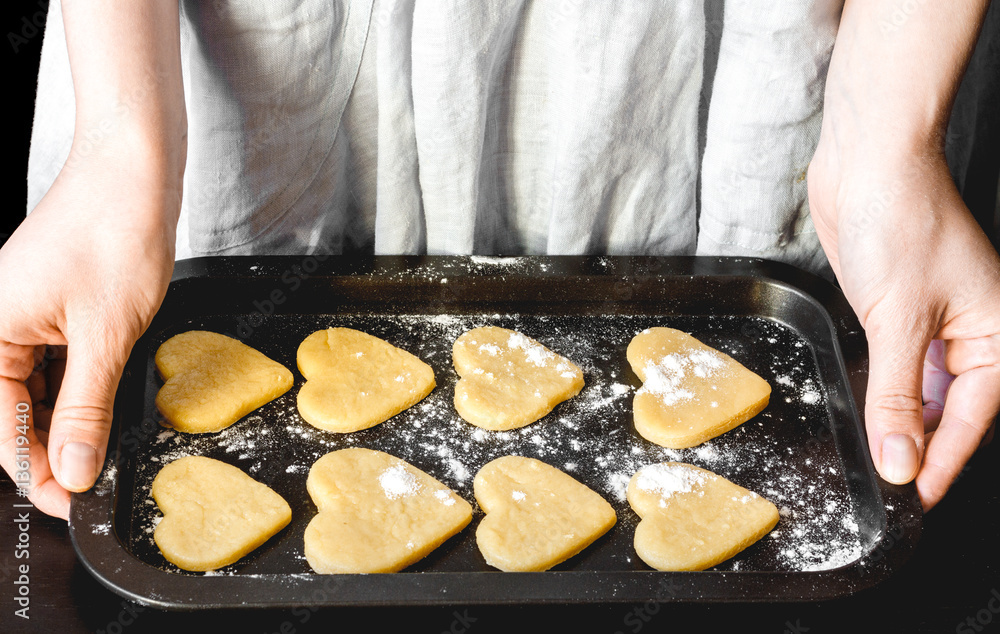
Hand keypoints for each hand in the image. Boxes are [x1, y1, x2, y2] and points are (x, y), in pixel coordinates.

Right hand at [0, 152, 178, 518]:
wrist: (133, 172)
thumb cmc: (115, 233)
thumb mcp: (106, 335)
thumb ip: (87, 407)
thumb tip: (74, 468)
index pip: (0, 428)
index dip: (36, 472)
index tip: (73, 503)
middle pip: (11, 411)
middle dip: (51, 449)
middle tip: (91, 481)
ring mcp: (18, 315)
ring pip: (33, 390)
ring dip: (65, 421)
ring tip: (102, 449)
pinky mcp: (46, 307)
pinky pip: (50, 363)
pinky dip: (74, 389)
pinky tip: (99, 408)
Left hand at [808, 147, 999, 509]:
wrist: (870, 160)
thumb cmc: (903, 221)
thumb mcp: (899, 321)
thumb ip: (896, 396)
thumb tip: (900, 459)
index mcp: (997, 335)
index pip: (971, 419)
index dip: (941, 463)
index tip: (914, 499)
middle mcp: (970, 331)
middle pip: (949, 409)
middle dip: (920, 447)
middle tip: (890, 486)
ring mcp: (930, 320)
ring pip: (919, 389)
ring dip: (897, 422)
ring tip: (875, 459)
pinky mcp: (893, 308)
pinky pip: (892, 364)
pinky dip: (880, 390)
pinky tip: (863, 411)